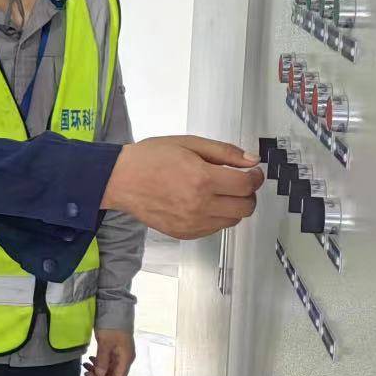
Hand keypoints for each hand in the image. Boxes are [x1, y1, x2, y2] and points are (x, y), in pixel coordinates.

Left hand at [85, 329, 134, 375]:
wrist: (115, 310)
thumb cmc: (112, 325)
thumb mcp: (105, 343)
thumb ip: (103, 361)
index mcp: (126, 359)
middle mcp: (125, 359)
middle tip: (86, 373)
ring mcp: (120, 354)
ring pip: (109, 369)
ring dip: (98, 370)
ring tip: (85, 365)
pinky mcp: (115, 350)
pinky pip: (107, 362)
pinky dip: (99, 363)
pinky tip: (90, 359)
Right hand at [103, 136, 261, 239]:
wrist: (119, 179)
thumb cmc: (150, 158)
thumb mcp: (188, 143)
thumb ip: (224, 152)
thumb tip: (252, 160)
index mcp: (202, 178)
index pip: (247, 185)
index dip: (255, 177)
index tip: (251, 172)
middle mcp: (200, 204)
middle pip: (245, 207)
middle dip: (247, 194)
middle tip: (238, 183)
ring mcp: (192, 222)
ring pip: (232, 220)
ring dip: (233, 206)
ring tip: (217, 193)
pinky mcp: (184, 232)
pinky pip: (214, 229)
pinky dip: (216, 217)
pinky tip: (202, 203)